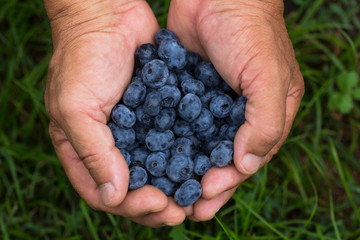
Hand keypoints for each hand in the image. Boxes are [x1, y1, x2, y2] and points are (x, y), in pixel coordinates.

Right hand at [44, 0, 184, 226]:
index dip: (130, 206)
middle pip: (134, 187)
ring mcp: (137, 131)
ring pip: (156, 170)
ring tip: (197, 195)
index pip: (104, 192)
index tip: (158, 204)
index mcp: (84, 148)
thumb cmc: (83, 58)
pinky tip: (203, 164)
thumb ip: (93, 153)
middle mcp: (111, 145)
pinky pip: (171, 142)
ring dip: (174, 185)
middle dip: (157, 202)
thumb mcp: (76, 107)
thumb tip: (114, 196)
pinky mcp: (158, 114)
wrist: (109, 15)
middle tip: (181, 210)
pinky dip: (185, 156)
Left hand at [167, 0, 304, 220]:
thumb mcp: (268, 77)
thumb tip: (245, 164)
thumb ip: (265, 123)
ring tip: (167, 190)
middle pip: (221, 157)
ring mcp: (211, 103)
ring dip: (185, 168)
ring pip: (198, 144)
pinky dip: (170, 141)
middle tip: (185, 208)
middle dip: (204, 182)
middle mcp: (238, 112)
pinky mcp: (187, 92)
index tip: (207, 199)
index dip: (229, 181)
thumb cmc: (251, 32)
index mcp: (266, 112)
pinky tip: (155, 157)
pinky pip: (179, 122)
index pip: (249, 157)